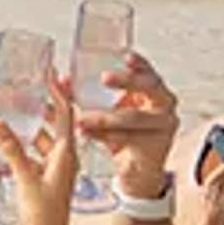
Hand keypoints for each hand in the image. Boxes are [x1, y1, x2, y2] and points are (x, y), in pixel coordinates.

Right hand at [0, 72, 81, 224]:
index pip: (66, 114)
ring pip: (36, 141)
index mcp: (66, 154)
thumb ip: (12, 151)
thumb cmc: (45, 216)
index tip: (52, 72)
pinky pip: (26, 160)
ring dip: (23, 129)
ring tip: (7, 113)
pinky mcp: (40, 180)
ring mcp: (51, 169)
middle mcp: (62, 158)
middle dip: (39, 105)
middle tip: (27, 85)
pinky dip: (11, 156)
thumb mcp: (26, 179)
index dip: (59, 91)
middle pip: (52, 123)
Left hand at [76, 46, 178, 194]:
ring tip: (81, 119)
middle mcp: (164, 104)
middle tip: (104, 78)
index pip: (148, 70)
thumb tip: (59, 80)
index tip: (125, 55)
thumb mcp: (106, 110)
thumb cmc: (123, 133)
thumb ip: (84, 96)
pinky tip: (88, 134)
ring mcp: (164, 125)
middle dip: (126, 81)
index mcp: (153, 90)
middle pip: (149, 86)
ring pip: (134, 117)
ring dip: (105, 117)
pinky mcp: (157, 145)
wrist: (137, 169)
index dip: (139, 63)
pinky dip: (106, 136)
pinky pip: (129, 138)